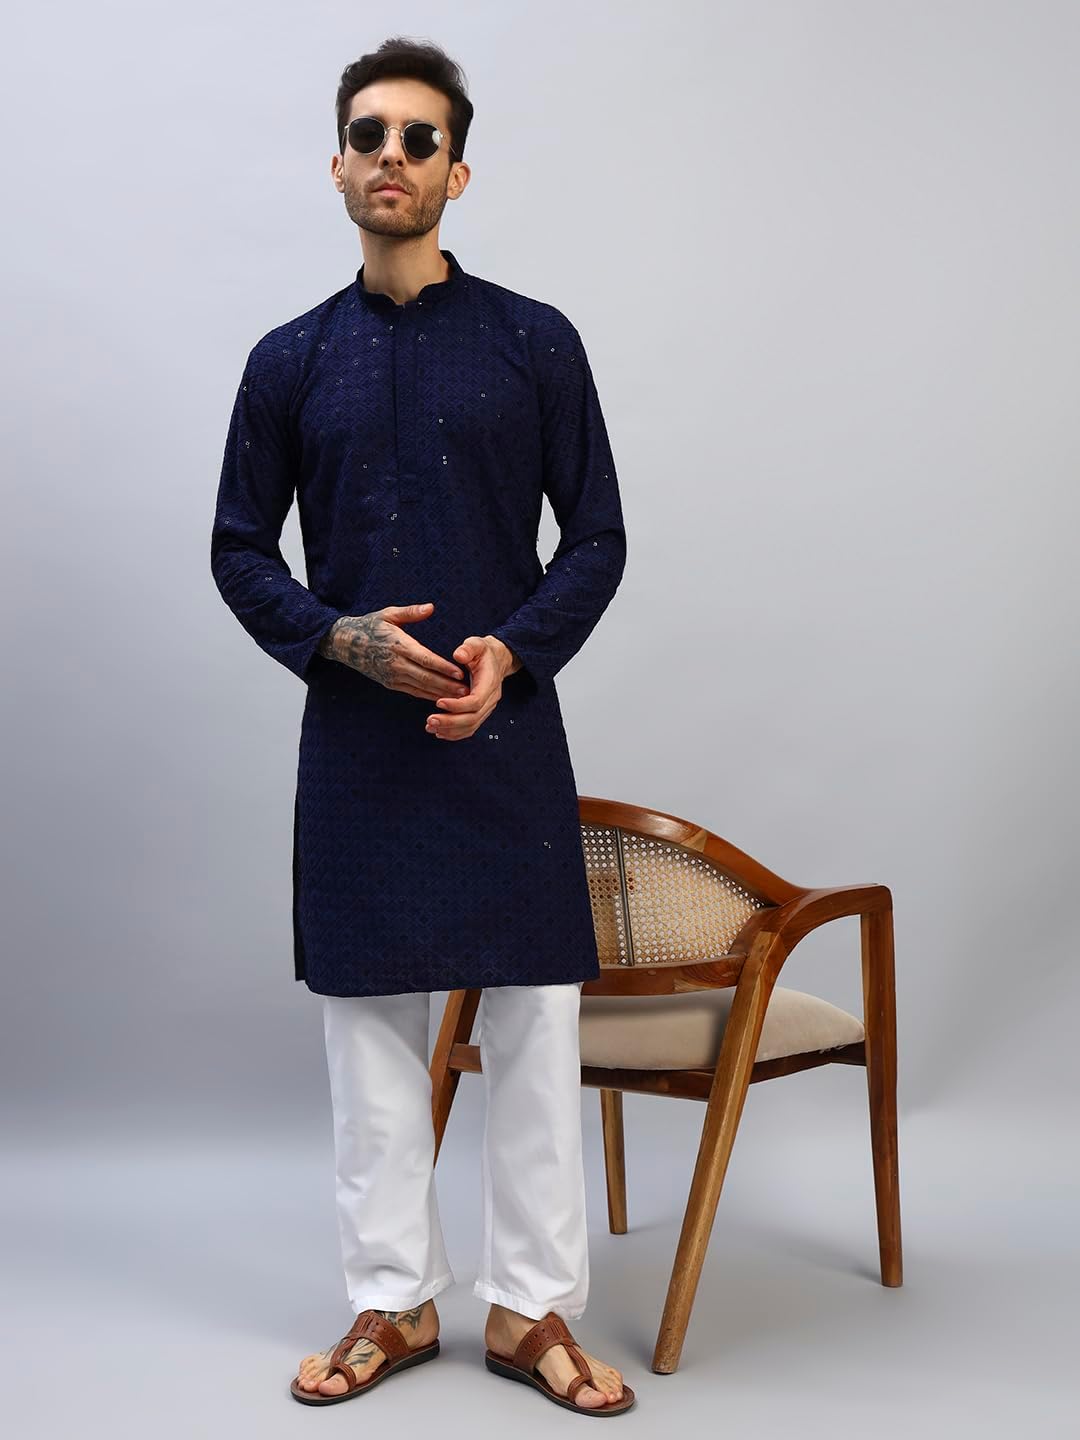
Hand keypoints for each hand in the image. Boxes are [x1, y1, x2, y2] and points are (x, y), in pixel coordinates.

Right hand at [324, 603, 468, 700]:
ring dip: (441, 693)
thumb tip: (431, 607)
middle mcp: (395, 664)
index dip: (443, 668)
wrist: (346, 644)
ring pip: (421, 688)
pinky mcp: (390, 684)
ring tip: (460, 698)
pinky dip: (428, 696)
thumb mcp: (389, 614)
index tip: (460, 672)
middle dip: (447, 685)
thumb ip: (411, 612)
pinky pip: (413, 691)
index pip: (425, 659)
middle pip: (426, 678)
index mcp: (398, 645)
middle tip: (467, 691)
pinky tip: (442, 698)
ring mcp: (392, 676)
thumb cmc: (370, 625)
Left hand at [425, 635, 515, 740]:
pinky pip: (470, 728)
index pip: (476, 701)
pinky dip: (454, 733)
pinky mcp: (481, 712)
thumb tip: (458, 655)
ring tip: (430, 726)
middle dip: (450, 722)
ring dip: (450, 730)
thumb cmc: (483, 652)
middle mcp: (491, 699)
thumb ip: (468, 648)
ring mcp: (487, 708)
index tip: (438, 702)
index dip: (457, 705)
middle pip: (473, 718)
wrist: (496, 660)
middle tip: (430, 720)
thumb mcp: (477, 644)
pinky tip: (439, 732)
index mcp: (490, 683)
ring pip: (471, 726)